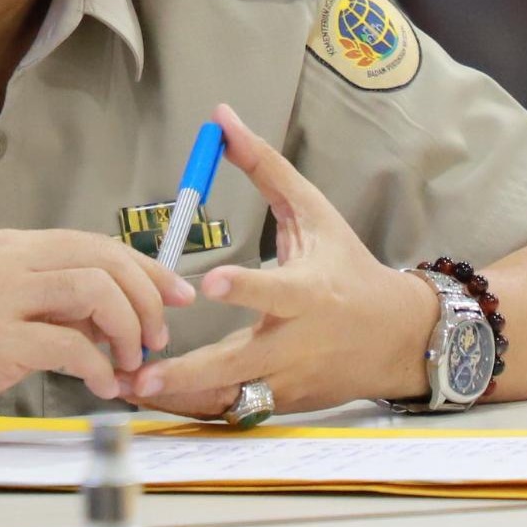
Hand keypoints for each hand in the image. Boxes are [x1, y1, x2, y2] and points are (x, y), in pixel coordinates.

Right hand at [0, 225, 194, 432]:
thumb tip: (112, 320)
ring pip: (96, 292)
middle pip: (106, 259)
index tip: (175, 294)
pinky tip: (98, 385)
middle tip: (156, 336)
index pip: (97, 244)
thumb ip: (53, 306)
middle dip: (147, 299)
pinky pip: (71, 345)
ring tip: (127, 361)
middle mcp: (8, 263)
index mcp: (11, 250)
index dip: (147, 269)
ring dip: (128, 330)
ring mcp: (0, 299)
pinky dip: (97, 367)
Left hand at [129, 102, 437, 419]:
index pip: (274, 292)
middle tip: (142, 374)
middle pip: (238, 362)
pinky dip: (196, 407)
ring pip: (229, 396)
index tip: (209, 283)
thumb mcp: (314, 213)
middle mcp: (297, 342)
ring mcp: (289, 380)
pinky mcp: (283, 404)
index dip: (244, 289)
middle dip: (188, 371)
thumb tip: (223, 118)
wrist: (397, 338)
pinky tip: (155, 403)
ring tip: (129, 391)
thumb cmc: (348, 268)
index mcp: (309, 293)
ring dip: (180, 398)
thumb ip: (266, 168)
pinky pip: (234, 409)